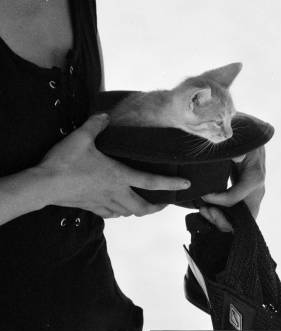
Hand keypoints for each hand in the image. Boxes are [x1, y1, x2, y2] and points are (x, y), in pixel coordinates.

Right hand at [36, 113, 189, 217]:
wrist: (43, 186)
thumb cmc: (64, 162)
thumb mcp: (81, 137)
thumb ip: (95, 125)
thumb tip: (105, 116)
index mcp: (118, 176)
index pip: (151, 181)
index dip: (170, 184)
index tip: (185, 187)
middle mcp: (115, 193)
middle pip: (142, 207)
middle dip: (156, 208)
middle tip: (163, 203)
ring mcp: (103, 203)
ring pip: (128, 212)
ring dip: (137, 209)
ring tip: (141, 202)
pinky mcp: (91, 208)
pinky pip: (111, 214)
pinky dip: (119, 211)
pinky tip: (117, 206)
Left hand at [200, 145, 265, 231]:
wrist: (250, 144)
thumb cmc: (242, 143)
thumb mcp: (239, 145)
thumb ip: (237, 152)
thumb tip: (237, 157)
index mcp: (254, 179)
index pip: (234, 198)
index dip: (216, 200)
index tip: (203, 195)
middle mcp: (257, 192)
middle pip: (242, 218)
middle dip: (221, 219)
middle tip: (204, 210)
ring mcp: (254, 198)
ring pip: (240, 220)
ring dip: (221, 219)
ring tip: (204, 210)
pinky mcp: (249, 200)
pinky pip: (237, 215)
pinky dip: (223, 216)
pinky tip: (209, 210)